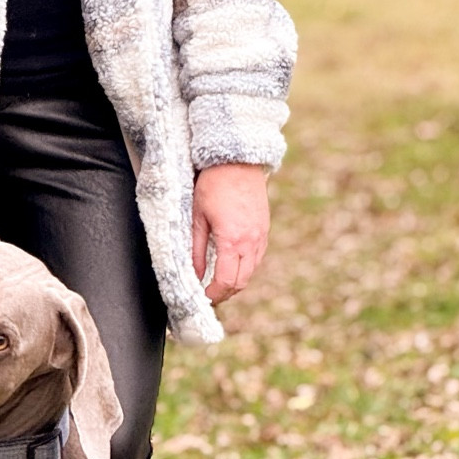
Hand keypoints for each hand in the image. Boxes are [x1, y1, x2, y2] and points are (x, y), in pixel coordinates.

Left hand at [191, 163, 269, 304]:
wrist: (238, 161)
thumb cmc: (213, 185)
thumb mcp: (197, 217)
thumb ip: (195, 249)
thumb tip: (194, 275)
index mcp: (232, 240)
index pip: (226, 281)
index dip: (214, 294)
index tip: (202, 297)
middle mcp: (251, 242)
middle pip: (241, 282)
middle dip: (225, 292)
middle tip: (209, 294)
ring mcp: (261, 236)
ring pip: (251, 271)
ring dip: (236, 281)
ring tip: (218, 281)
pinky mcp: (265, 230)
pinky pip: (257, 258)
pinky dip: (245, 267)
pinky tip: (231, 264)